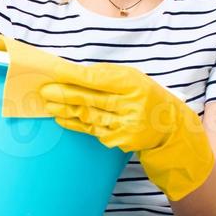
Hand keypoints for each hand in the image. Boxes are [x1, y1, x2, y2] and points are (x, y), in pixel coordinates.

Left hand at [0, 33, 212, 200]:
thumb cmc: (146, 98)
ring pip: (87, 117)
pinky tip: (64, 119)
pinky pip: (94, 131)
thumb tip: (69, 74)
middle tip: (42, 92)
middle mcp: (132, 104)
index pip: (96, 79)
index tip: (52, 73)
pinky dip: (77, 124)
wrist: (172, 129)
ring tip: (47, 105)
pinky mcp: (121, 141)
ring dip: (65, 111)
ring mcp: (127, 125)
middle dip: (63, 95)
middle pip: (89, 99)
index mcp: (133, 82)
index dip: (72, 77)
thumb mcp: (131, 80)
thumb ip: (104, 78)